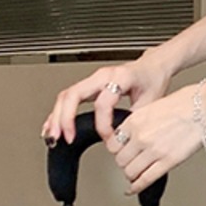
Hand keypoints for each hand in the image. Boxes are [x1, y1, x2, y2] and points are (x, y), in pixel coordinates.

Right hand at [40, 50, 174, 145]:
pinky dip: (59, 113)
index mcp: (119, 77)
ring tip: (53, 135)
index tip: (109, 139)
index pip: (103, 103)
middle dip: (65, 118)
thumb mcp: (151, 101)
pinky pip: (68, 98)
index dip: (104, 125)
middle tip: (64, 137)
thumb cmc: (152, 80)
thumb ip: (136, 119)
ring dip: (57, 116)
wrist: (152, 67)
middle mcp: (102, 76)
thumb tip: (122, 139)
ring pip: (66, 95)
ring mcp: (93, 80)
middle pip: (73, 94)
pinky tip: (52, 126)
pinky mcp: (89, 87)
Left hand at [109, 84, 205, 195]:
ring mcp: (153, 151)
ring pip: (130, 172)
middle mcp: (141, 136)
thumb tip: (134, 134)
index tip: (119, 152)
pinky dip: (137, 187)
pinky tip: (134, 189)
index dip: (116, 150)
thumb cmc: (185, 103)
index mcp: (135, 120)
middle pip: (120, 159)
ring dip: (131, 175)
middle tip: (129, 164)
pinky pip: (145, 179)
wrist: (204, 108)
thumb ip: (140, 122)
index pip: (113, 143)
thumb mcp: (152, 106)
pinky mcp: (167, 162)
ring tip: (135, 175)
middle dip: (124, 163)